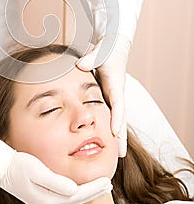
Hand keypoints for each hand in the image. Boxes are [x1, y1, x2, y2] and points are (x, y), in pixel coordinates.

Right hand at [0, 140, 111, 203]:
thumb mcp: (36, 171)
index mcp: (48, 196)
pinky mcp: (41, 196)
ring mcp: (44, 201)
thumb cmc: (17, 165)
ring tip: (100, 191)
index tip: (107, 181)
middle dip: (94, 192)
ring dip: (87, 196)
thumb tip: (73, 190)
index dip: (93, 188)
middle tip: (109, 185)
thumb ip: (55, 182)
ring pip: (72, 201)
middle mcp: (48, 202)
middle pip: (77, 199)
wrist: (0, 167)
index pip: (78, 194)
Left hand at [76, 34, 130, 156]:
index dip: (117, 119)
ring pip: (117, 119)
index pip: (118, 104)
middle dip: (122, 136)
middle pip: (121, 118)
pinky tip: (108, 140)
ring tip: (118, 154)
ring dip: (118, 136)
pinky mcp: (110, 97)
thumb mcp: (100, 52)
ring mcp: (114, 96)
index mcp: (116, 84)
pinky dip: (111, 128)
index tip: (115, 133)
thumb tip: (80, 65)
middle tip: (121, 155)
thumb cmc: (107, 50)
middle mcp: (117, 93)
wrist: (114, 48)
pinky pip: (110, 115)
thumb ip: (90, 59)